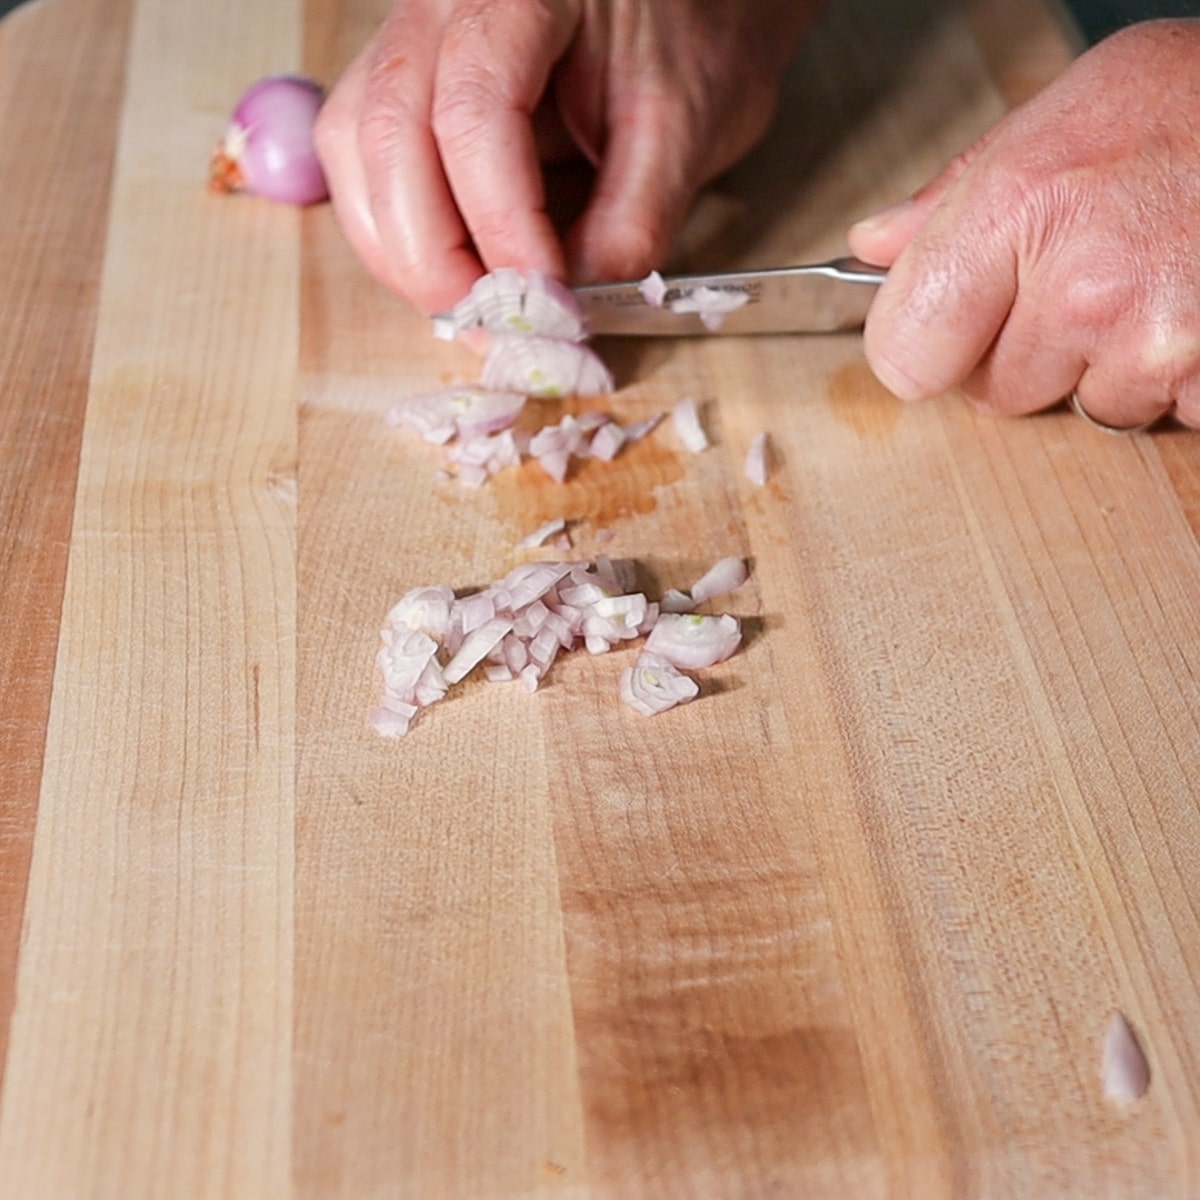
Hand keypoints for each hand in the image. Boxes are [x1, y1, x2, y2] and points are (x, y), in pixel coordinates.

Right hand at [314, 0, 818, 314]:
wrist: (674, 4)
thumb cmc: (687, 39)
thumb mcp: (688, 128)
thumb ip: (633, 221)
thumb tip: (568, 310)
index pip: (476, 114)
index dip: (502, 225)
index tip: (545, 302)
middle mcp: (441, 6)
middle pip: (388, 136)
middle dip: (435, 258)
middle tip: (498, 327)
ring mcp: (408, 39)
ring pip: (358, 152)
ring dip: (403, 252)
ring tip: (476, 309)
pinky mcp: (400, 82)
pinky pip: (360, 162)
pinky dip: (394, 234)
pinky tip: (449, 272)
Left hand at [848, 19, 1199, 429]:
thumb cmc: (1196, 102)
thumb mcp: (1064, 113)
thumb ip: (954, 195)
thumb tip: (873, 247)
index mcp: (1018, 209)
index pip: (905, 356)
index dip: (924, 345)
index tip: (947, 327)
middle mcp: (1081, 288)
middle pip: (993, 392)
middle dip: (1026, 351)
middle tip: (1086, 277)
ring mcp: (1153, 340)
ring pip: (1081, 407)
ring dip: (1108, 365)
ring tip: (1155, 280)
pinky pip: (1162, 413)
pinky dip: (1175, 379)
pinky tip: (1193, 308)